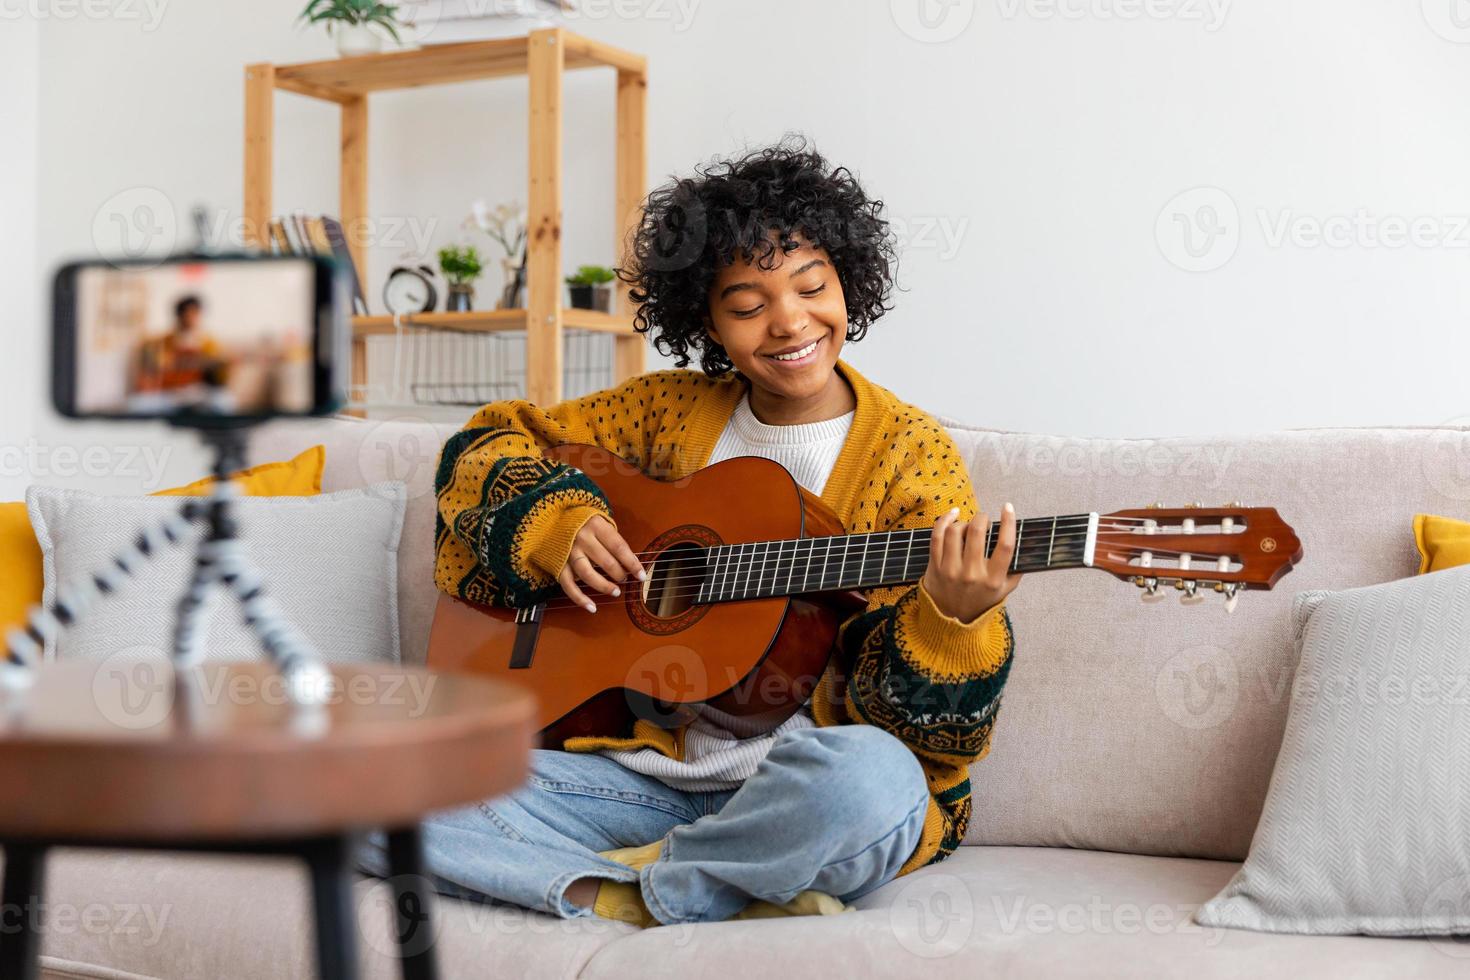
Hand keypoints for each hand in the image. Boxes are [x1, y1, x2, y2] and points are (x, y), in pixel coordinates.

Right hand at [558, 515, 645, 612]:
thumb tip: (630, 562)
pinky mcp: (558, 565)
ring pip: (589, 575)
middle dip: (620, 574)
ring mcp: (569, 553)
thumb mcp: (599, 521)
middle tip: (625, 579)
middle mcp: (582, 539)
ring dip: (604, 586)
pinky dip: (580, 598)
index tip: (642, 575)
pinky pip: (569, 585)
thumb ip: (612, 539)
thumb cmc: (582, 523)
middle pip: (606, 562)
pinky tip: (592, 607)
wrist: (550, 520)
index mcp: (596, 526)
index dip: (632, 563)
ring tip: (616, 592)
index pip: (619, 547)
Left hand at [920, 503, 1022, 624]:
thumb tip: (1029, 545)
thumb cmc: (981, 601)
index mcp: (993, 580)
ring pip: (955, 531)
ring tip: (968, 525)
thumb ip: (1016, 570)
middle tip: (984, 518)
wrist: (951, 621)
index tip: (1008, 508)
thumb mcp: (1004, 591)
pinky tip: (953, 515)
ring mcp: (951, 570)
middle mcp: (972, 574)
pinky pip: (936, 536)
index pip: (1005, 546)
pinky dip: (944, 521)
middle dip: (982, 517)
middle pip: (977, 533)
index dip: (1008, 522)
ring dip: (964, 522)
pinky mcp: (934, 567)